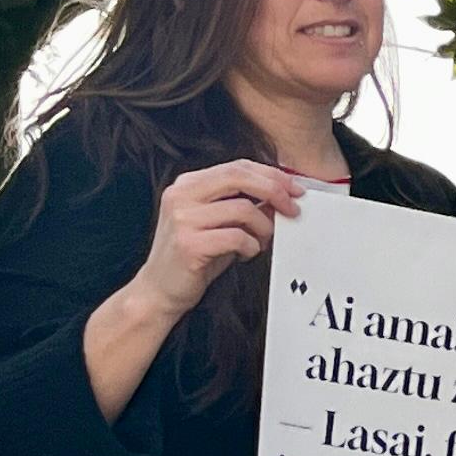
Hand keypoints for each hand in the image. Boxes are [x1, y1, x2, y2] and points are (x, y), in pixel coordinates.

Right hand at [134, 159, 305, 315]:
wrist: (160, 288)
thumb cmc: (195, 255)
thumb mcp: (218, 222)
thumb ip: (242, 204)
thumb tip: (281, 196)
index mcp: (188, 185)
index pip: (237, 166)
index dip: (271, 175)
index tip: (295, 188)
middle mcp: (181, 195)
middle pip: (240, 177)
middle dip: (275, 191)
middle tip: (293, 209)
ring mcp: (182, 219)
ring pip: (244, 209)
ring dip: (264, 228)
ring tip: (261, 241)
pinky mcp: (189, 244)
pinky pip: (238, 238)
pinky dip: (252, 247)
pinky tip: (246, 254)